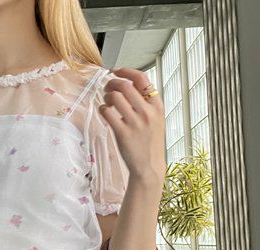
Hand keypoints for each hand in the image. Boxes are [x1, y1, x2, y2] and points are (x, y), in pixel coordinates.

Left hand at [98, 67, 165, 182]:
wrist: (149, 167)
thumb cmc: (150, 144)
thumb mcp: (156, 120)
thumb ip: (146, 103)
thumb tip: (129, 84)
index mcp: (157, 106)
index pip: (141, 78)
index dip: (125, 71)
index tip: (115, 71)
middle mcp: (147, 112)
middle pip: (125, 85)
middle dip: (111, 83)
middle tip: (107, 88)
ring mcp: (135, 123)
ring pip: (115, 97)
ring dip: (106, 96)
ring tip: (107, 103)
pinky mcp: (123, 133)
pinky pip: (107, 112)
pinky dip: (102, 109)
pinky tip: (104, 113)